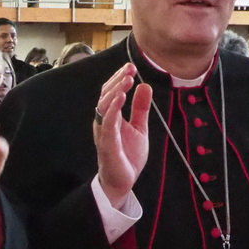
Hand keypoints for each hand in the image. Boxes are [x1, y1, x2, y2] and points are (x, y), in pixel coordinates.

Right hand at [93, 64, 153, 206]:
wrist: (123, 181)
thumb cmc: (127, 155)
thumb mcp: (139, 127)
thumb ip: (140, 108)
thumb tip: (144, 86)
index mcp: (111, 116)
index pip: (111, 92)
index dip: (119, 79)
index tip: (131, 67)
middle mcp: (104, 121)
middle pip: (106, 95)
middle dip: (117, 80)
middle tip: (129, 69)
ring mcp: (104, 131)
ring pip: (104, 106)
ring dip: (115, 90)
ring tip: (127, 79)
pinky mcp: (107, 143)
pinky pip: (107, 122)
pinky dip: (113, 108)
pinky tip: (120, 97)